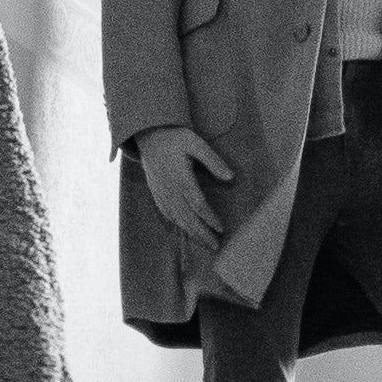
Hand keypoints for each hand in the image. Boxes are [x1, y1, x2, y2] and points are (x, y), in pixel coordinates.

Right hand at [132, 127, 232, 256]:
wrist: (150, 135)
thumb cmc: (177, 139)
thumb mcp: (197, 144)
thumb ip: (214, 161)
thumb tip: (231, 177)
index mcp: (181, 176)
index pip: (197, 203)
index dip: (209, 218)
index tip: (221, 228)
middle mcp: (169, 188)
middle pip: (187, 216)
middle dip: (201, 233)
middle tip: (216, 246)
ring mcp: (161, 192)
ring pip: (176, 217)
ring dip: (191, 232)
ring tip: (205, 243)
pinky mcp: (156, 192)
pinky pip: (166, 213)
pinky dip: (177, 224)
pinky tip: (186, 230)